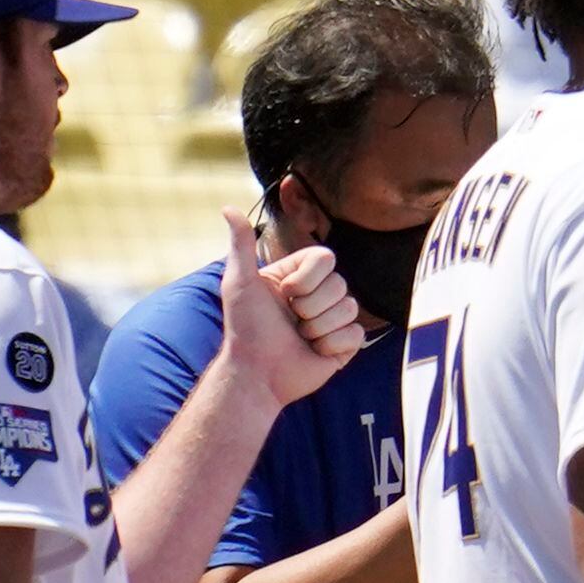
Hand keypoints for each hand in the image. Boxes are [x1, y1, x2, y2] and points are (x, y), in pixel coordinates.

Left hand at [217, 210, 367, 403]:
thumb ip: (240, 244)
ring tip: (301, 338)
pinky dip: (332, 345)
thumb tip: (227, 208)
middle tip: (291, 322)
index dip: (308, 279)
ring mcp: (332, 319)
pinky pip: (356, 334)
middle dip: (312, 308)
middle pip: (340, 285)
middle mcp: (317, 294)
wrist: (257, 374)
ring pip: (350, 309)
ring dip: (320, 328)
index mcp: (298, 276)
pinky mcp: (344, 344)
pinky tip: (314, 352)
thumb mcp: (239, 282)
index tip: (286, 294)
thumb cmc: (244, 329)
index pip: (326, 258)